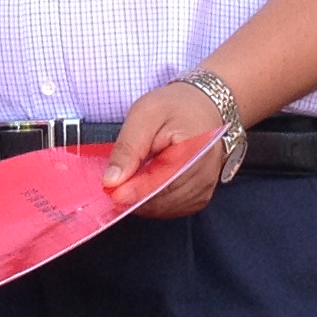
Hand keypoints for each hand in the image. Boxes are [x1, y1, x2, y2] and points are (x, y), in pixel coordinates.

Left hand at [101, 78, 229, 219]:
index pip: (161, 182)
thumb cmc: (174, 107)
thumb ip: (128, 148)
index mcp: (194, 150)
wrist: (203, 107)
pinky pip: (173, 209)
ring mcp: (205, 188)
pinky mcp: (201, 196)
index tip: (112, 192)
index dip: (133, 191)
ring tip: (130, 179)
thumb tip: (112, 181)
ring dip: (143, 201)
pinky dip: (154, 203)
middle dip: (134, 195)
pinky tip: (145, 186)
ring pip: (165, 209)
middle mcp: (204, 174)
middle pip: (162, 200)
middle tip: (115, 183)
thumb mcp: (143, 115)